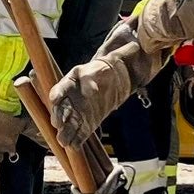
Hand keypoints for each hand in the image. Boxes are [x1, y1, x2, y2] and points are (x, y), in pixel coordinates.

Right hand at [48, 21, 164, 149]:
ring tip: (63, 140)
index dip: (58, 92)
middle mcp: (73, 95)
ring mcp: (79, 109)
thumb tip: (138, 46)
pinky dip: (77, 139)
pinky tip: (75, 147)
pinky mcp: (88, 121)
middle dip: (60, 115)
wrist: (114, 79)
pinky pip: (81, 131)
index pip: (63, 85)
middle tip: (59, 123)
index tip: (55, 99)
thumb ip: (123, 54)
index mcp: (76, 77)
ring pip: (69, 121)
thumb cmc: (111, 67)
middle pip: (62, 106)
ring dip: (66, 131)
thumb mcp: (116, 58)